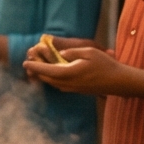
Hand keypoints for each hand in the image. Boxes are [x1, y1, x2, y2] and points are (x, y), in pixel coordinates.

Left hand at [22, 41, 136, 94]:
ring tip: (37, 69)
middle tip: (28, 63)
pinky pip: (60, 86)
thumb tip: (60, 53)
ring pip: (53, 83)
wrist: (119, 82)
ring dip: (44, 76)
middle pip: (47, 79)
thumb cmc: (106, 65)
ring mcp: (73, 89)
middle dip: (36, 71)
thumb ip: (72, 52)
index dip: (35, 66)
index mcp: (69, 73)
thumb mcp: (89, 52)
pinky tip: (52, 75)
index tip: (24, 62)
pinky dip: (52, 80)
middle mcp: (69, 83)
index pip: (47, 70)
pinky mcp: (78, 91)